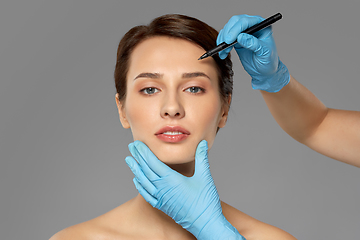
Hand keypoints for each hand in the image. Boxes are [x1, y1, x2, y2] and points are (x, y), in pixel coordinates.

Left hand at [125, 140, 244, 239]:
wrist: (205, 224)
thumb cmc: (205, 201)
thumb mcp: (205, 176)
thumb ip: (202, 158)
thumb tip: (202, 143)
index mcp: (171, 179)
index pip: (153, 162)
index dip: (144, 152)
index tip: (137, 144)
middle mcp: (162, 188)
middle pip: (146, 169)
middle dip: (138, 157)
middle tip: (131, 147)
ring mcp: (161, 198)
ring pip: (143, 181)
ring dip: (135, 170)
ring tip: (129, 160)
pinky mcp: (162, 206)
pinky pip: (146, 195)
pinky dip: (140, 186)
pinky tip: (137, 180)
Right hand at [217, 14, 289, 91]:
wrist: (264, 71)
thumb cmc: (268, 61)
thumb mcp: (264, 53)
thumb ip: (254, 44)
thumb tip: (241, 37)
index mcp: (261, 25)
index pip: (246, 21)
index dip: (236, 29)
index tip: (229, 40)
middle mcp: (252, 26)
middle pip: (235, 21)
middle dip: (228, 32)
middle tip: (224, 44)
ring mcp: (243, 32)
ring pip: (228, 28)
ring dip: (223, 39)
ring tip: (223, 51)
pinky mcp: (236, 39)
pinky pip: (225, 37)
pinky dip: (221, 44)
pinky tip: (222, 53)